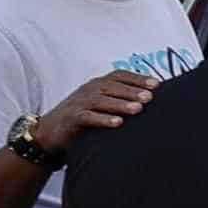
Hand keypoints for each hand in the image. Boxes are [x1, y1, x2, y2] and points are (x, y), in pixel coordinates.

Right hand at [33, 72, 158, 154]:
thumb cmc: (83, 117)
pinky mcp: (71, 118)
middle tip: (150, 97)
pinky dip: (103, 119)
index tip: (157, 85)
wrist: (50, 131)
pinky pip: (88, 117)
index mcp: (98, 84)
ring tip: (138, 109)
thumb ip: (121, 100)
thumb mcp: (102, 105)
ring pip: (101, 100)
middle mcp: (89, 90)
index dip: (137, 78)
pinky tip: (118, 123)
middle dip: (132, 91)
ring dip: (120, 104)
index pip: (119, 76)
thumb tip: (152, 100)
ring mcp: (79, 103)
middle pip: (112, 87)